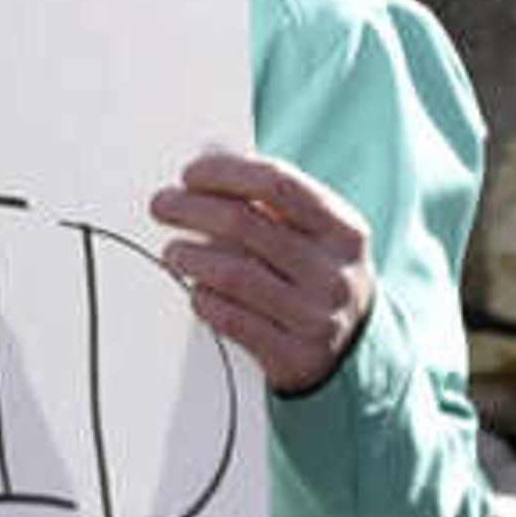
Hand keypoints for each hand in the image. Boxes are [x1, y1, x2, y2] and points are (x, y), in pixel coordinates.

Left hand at [149, 143, 371, 394]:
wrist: (354, 352)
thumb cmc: (316, 278)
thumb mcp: (316, 237)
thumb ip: (274, 203)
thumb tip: (211, 160)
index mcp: (345, 230)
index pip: (278, 184)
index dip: (226, 173)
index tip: (190, 174)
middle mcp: (335, 272)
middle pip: (245, 225)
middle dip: (192, 209)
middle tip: (161, 205)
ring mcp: (317, 317)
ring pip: (233, 274)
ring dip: (189, 257)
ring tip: (172, 251)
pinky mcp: (294, 356)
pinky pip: (231, 319)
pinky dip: (203, 299)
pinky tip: (194, 291)